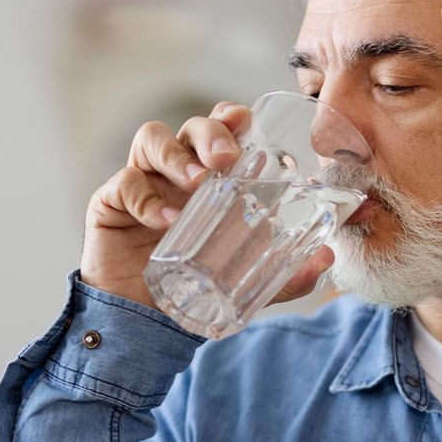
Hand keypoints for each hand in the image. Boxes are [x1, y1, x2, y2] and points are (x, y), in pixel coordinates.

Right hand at [80, 102, 334, 309]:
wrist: (148, 322)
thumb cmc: (198, 288)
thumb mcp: (251, 281)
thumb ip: (290, 274)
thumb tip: (330, 257)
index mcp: (211, 178)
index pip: (222, 130)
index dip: (233, 118)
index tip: (247, 123)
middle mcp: (177, 172)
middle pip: (191, 127)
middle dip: (211, 132)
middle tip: (227, 158)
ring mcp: (143, 183)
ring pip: (152, 139)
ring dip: (176, 155)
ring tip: (196, 183)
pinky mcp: (111, 203)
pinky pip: (124, 184)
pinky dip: (146, 198)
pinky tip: (165, 221)